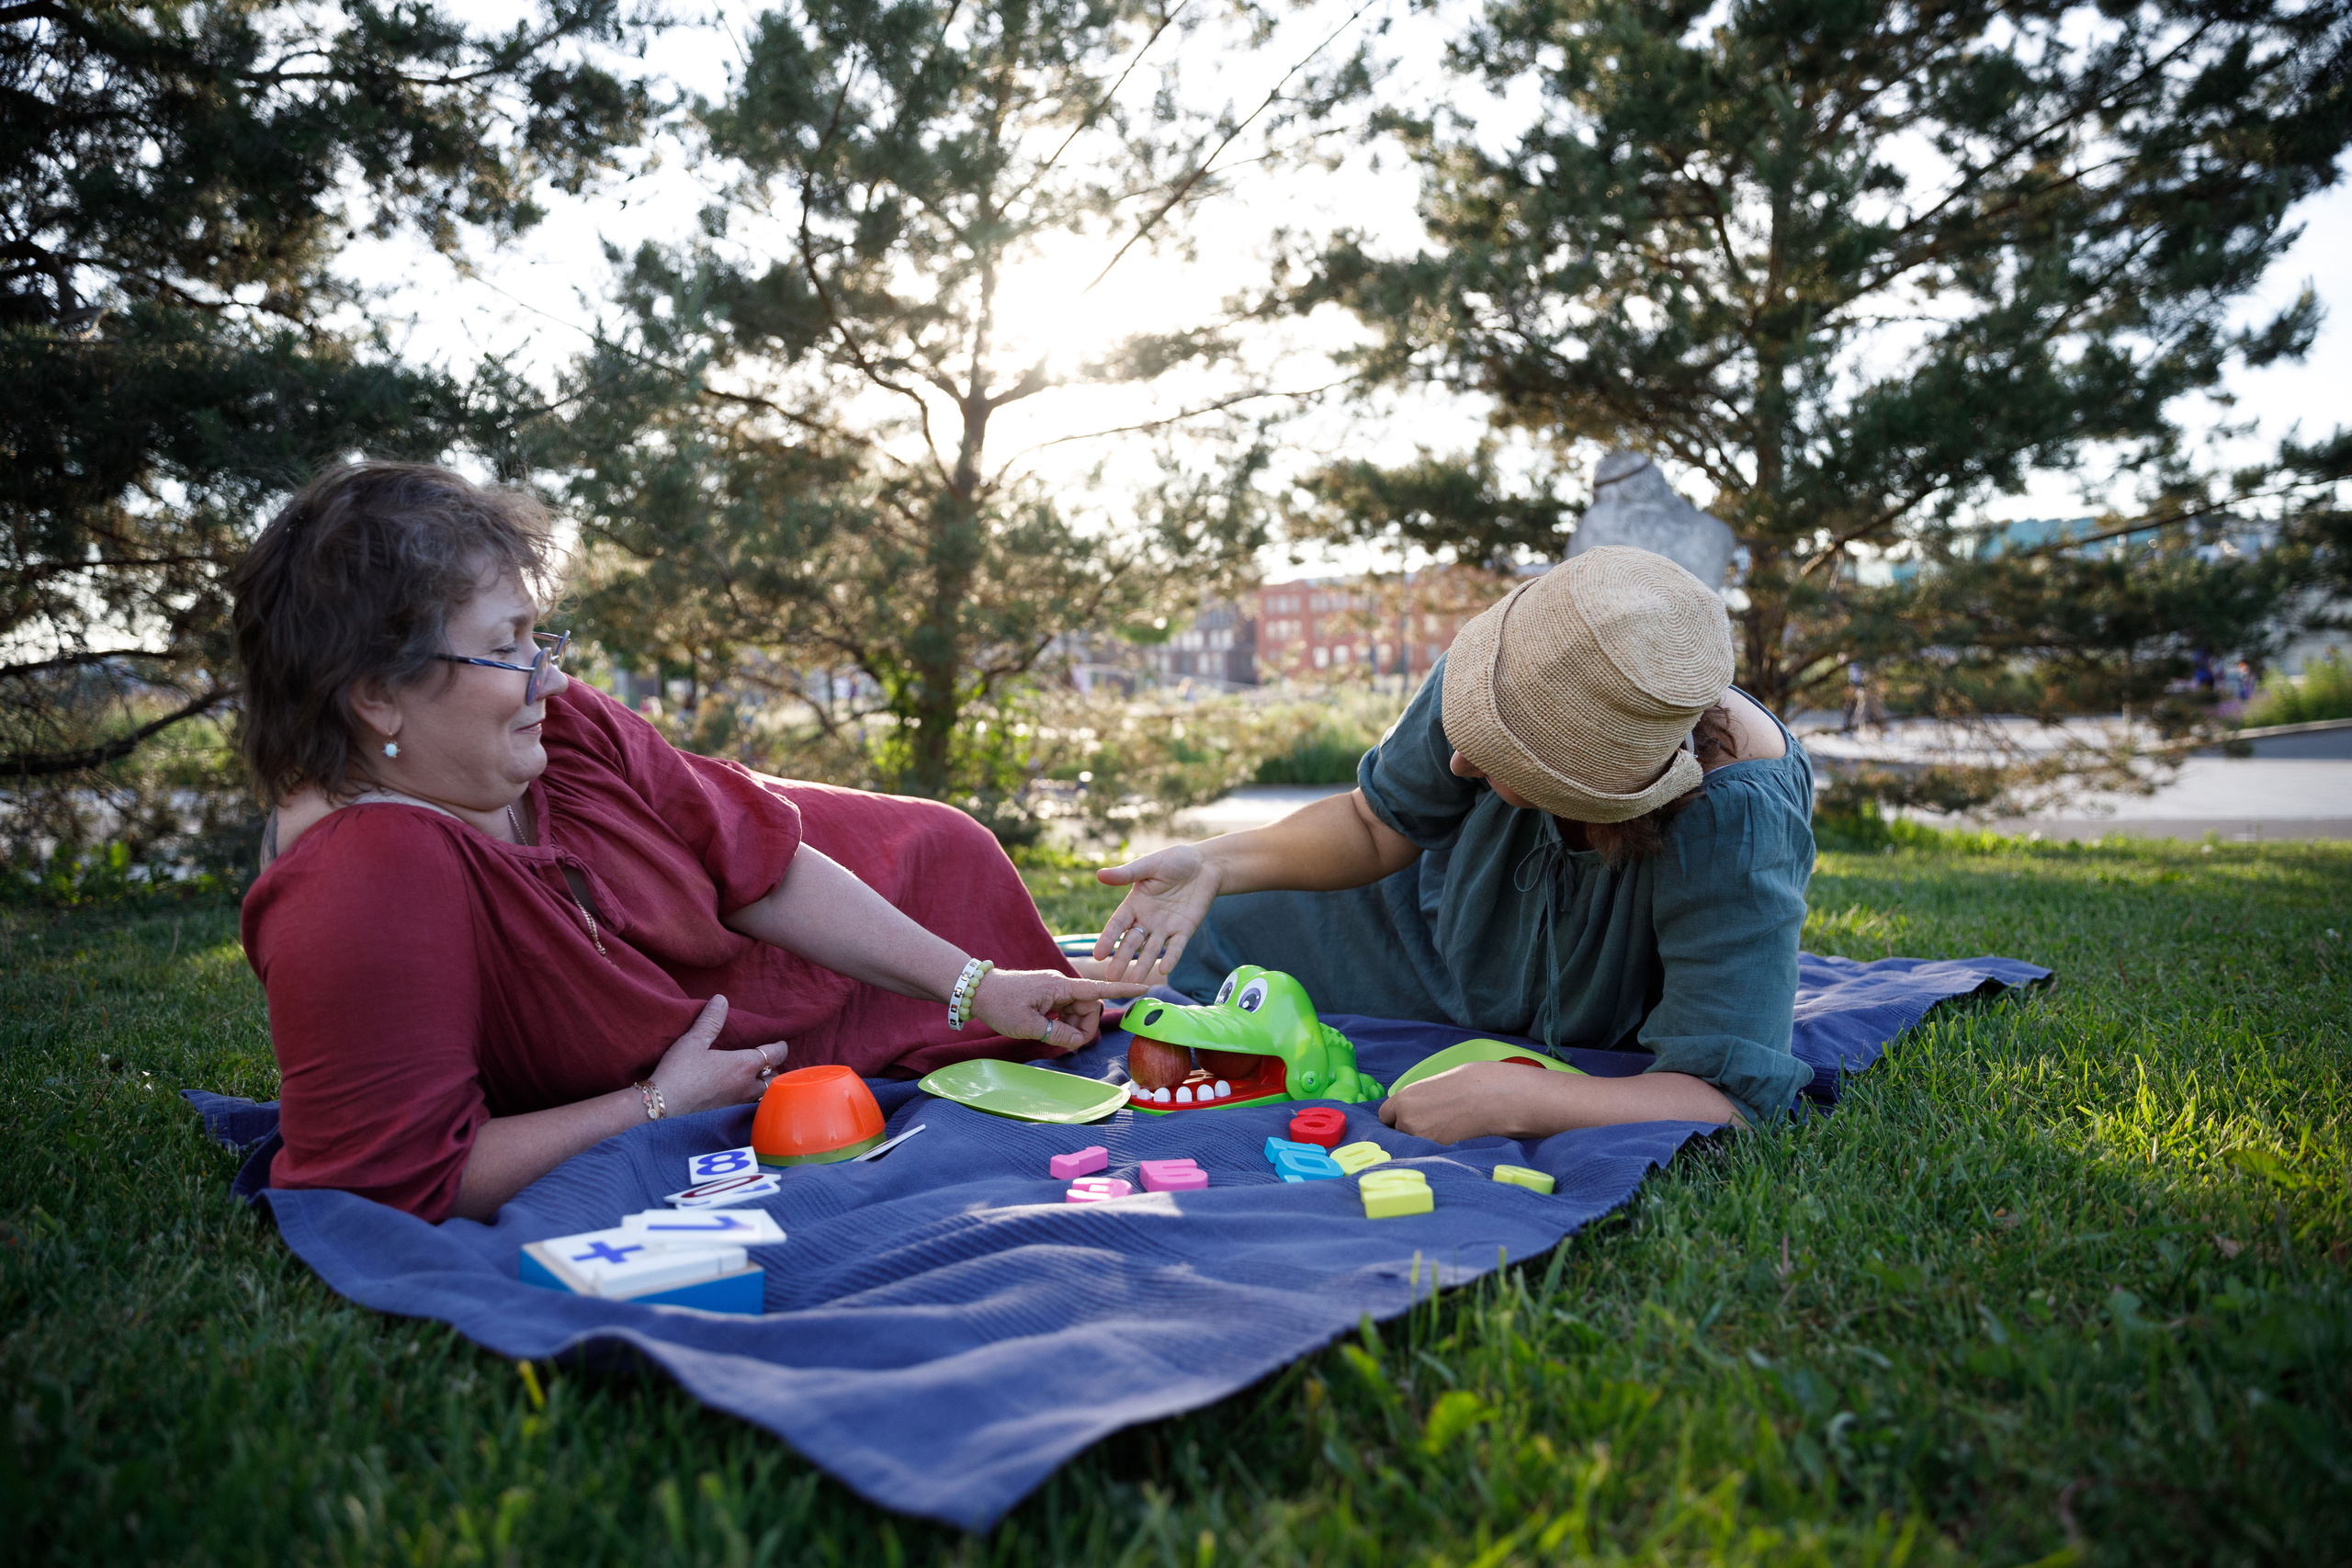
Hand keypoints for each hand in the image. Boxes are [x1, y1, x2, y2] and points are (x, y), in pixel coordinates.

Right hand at [648, 995, 783, 1114]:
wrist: (662, 1106)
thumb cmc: (679, 1071)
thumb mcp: (693, 1041)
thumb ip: (710, 1020)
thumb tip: (721, 999)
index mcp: (744, 1065)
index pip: (775, 1055)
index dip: (780, 1047)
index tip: (780, 1043)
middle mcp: (747, 1086)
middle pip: (774, 1078)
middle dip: (775, 1070)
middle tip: (771, 1062)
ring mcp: (738, 1103)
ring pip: (763, 1095)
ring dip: (765, 1086)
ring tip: (760, 1079)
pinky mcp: (727, 1115)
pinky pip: (749, 1106)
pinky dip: (752, 1100)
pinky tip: (741, 1097)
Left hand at [968, 969, 1149, 1050]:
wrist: (979, 991)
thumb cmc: (1001, 1005)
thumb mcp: (1029, 1026)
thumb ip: (1058, 1034)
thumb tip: (1078, 1040)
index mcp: (1061, 987)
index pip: (1099, 989)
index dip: (1122, 990)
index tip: (1144, 987)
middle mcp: (1062, 986)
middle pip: (1090, 1007)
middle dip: (1085, 1026)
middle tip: (1067, 1043)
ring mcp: (1055, 991)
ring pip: (1078, 1011)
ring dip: (1073, 1027)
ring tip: (1052, 1036)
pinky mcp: (1048, 996)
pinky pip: (1066, 1011)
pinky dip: (1063, 1023)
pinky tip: (1050, 1030)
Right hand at [1092, 844, 1222, 981]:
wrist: (1205, 865)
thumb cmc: (1174, 860)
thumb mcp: (1149, 865)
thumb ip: (1127, 873)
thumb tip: (1100, 874)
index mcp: (1134, 904)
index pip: (1117, 925)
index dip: (1108, 939)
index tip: (1098, 955)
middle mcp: (1147, 919)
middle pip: (1131, 942)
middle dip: (1121, 960)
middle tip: (1111, 979)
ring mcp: (1165, 926)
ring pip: (1151, 949)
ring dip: (1142, 965)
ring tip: (1133, 982)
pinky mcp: (1184, 930)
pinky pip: (1176, 946)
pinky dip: (1171, 957)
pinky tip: (1165, 970)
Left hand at [1377, 1062, 1546, 1142]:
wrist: (1500, 1097)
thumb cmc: (1475, 1082)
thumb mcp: (1439, 1082)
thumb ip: (1421, 1097)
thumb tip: (1418, 1107)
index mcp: (1405, 1099)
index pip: (1386, 1116)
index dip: (1398, 1118)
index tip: (1408, 1119)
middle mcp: (1407, 1121)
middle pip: (1398, 1133)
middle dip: (1411, 1131)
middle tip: (1434, 1125)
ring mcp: (1423, 1141)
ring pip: (1415, 1146)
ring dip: (1426, 1142)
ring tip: (1449, 1131)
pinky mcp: (1441, 1154)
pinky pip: (1432, 1154)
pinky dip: (1440, 1150)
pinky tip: (1456, 1139)